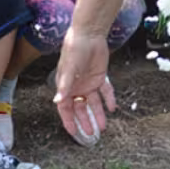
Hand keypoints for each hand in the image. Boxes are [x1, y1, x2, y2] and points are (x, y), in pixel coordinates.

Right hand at [53, 30, 115, 145]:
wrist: (89, 34)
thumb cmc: (74, 50)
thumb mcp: (68, 69)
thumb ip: (64, 86)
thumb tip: (57, 101)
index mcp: (66, 86)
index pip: (65, 107)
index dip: (68, 120)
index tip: (73, 132)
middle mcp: (77, 86)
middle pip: (80, 108)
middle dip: (84, 121)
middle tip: (90, 133)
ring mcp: (89, 82)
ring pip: (94, 103)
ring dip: (98, 114)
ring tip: (103, 127)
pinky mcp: (100, 77)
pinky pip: (105, 91)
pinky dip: (109, 99)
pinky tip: (112, 108)